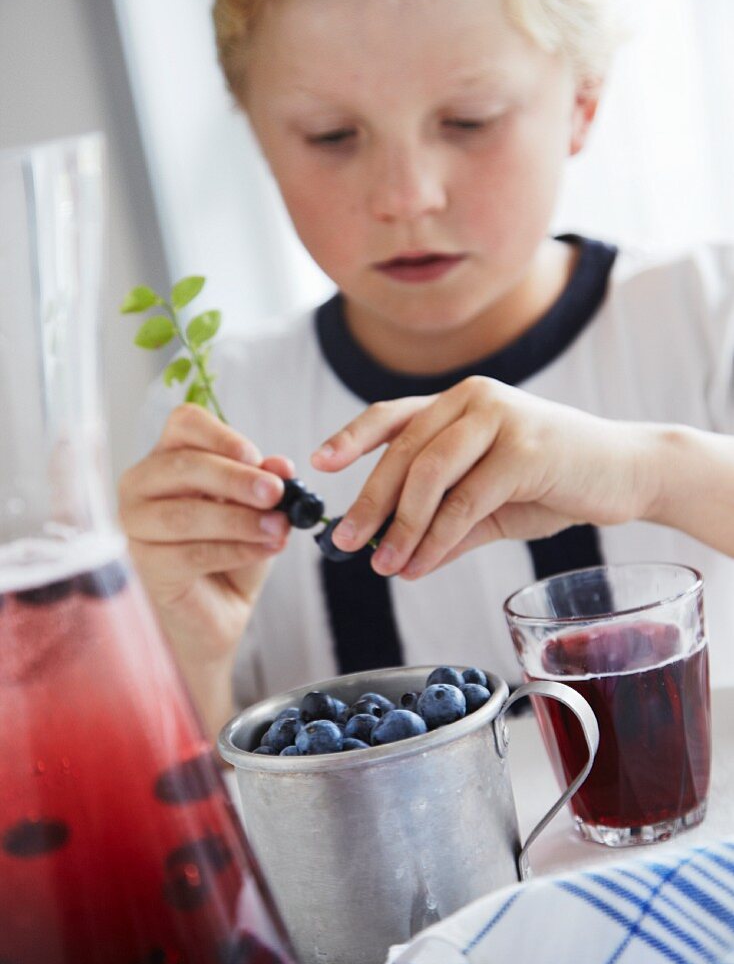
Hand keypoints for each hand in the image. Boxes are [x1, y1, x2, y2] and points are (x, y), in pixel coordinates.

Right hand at [118, 404, 292, 728]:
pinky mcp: (143, 565)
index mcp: (169, 458)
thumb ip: (266, 487)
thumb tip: (280, 464)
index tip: (256, 456)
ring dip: (239, 520)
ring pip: (185, 513)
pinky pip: (190, 553)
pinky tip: (264, 550)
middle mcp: (141, 485)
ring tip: (279, 529)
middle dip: (236, 479)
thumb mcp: (259, 513)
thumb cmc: (232, 554)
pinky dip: (234, 550)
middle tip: (276, 493)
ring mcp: (134, 525)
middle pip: (183, 466)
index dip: (220, 435)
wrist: (219, 615)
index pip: (183, 424)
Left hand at [311, 376, 656, 578]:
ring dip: (401, 525)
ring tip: (384, 564)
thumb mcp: (492, 506)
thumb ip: (446, 527)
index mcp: (460, 403)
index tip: (319, 464)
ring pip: (429, 473)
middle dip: (370, 501)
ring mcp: (500, 418)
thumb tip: (399, 563)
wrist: (628, 474)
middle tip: (347, 542)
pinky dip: (437, 537)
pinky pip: (466, 500)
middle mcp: (474, 399)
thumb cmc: (556, 482)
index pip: (393, 415)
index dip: (352, 438)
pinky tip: (421, 563)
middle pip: (404, 450)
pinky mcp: (525, 448)